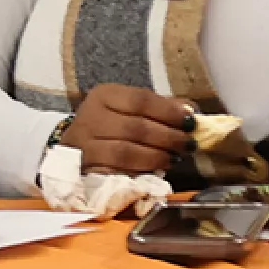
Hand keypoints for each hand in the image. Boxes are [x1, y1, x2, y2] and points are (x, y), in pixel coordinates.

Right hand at [64, 85, 197, 189]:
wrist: (77, 146)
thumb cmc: (113, 125)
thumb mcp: (132, 109)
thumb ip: (162, 108)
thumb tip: (192, 112)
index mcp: (105, 95)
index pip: (141, 100)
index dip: (169, 112)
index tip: (191, 122)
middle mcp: (91, 116)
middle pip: (136, 127)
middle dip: (168, 138)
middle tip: (188, 145)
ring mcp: (84, 144)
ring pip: (126, 152)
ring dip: (156, 157)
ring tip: (174, 159)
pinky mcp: (85, 168)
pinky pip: (115, 173)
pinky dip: (138, 173)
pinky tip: (153, 173)